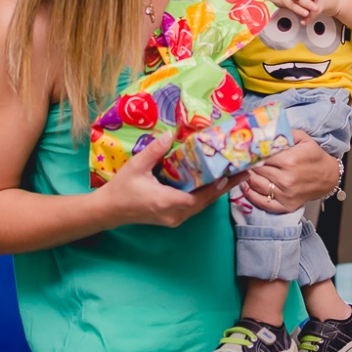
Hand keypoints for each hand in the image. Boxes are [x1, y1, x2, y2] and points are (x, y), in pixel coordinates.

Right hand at [102, 133, 239, 227]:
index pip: (199, 198)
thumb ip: (154, 151)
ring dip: (217, 192)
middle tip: (244, 172)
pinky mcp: (171, 217)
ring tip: (234, 176)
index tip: (232, 175)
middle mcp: (174, 214)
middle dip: (225, 187)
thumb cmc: (121, 189)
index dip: (217, 188)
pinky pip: (193, 206)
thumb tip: (170, 134)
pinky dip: (205, 195)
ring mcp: (173, 218)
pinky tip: (213, 183)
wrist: (108, 211)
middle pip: (205, 202)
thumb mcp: (136, 167)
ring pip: (201, 205)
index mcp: (167, 202)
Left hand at [243, 129, 338, 212]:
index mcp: (289, 160)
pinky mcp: (285, 206)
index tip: (243, 149)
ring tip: (241, 170)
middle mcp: (287, 179)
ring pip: (255, 185)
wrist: (328, 177)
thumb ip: (283, 132)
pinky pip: (261, 202)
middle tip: (239, 158)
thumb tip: (264, 130)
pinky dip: (250, 194)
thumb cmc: (314, 156)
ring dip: (245, 177)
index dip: (251, 152)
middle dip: (247, 163)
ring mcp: (286, 194)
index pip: (261, 155)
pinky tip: (246, 185)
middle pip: (256, 169)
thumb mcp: (303, 138)